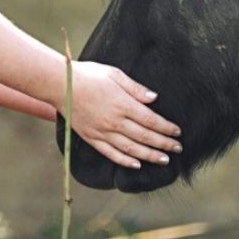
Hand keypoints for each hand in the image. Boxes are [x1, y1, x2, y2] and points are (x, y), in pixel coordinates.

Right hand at [68, 61, 182, 168]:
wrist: (60, 84)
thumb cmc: (88, 75)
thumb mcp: (114, 74)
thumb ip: (135, 88)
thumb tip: (154, 98)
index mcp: (122, 104)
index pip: (151, 120)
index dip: (166, 128)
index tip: (177, 132)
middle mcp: (114, 121)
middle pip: (144, 137)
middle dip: (164, 144)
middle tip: (178, 149)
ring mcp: (102, 131)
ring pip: (131, 149)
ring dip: (149, 155)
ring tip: (163, 160)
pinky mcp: (92, 137)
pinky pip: (111, 153)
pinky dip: (125, 161)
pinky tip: (136, 164)